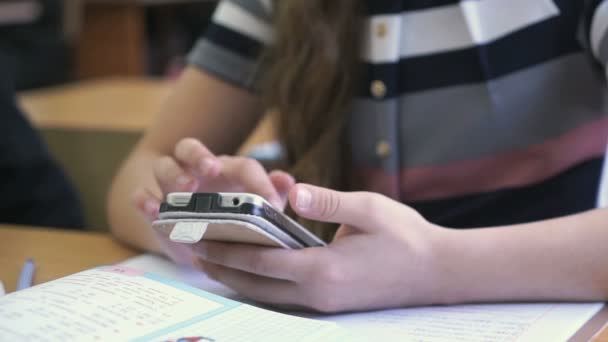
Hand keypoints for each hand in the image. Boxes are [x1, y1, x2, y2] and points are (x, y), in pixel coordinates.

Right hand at [132, 138, 294, 263]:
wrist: (194, 235)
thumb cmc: (230, 219)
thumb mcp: (255, 212)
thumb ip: (272, 196)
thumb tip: (289, 183)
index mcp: (227, 170)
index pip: (242, 165)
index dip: (258, 181)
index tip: (268, 202)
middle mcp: (195, 170)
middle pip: (190, 148)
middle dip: (200, 155)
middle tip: (211, 169)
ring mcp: (170, 185)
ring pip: (163, 165)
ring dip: (173, 175)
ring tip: (185, 189)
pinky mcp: (152, 204)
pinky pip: (140, 194)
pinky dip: (144, 199)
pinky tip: (153, 210)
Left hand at [191, 184, 446, 312]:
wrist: (437, 272)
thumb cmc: (406, 237)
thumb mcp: (369, 208)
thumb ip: (328, 201)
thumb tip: (292, 191)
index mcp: (323, 269)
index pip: (261, 261)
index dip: (227, 252)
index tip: (200, 242)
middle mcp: (318, 293)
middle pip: (256, 285)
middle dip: (223, 269)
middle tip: (194, 254)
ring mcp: (324, 303)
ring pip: (268, 295)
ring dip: (238, 279)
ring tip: (213, 263)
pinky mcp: (331, 303)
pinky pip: (284, 297)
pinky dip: (260, 284)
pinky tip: (253, 270)